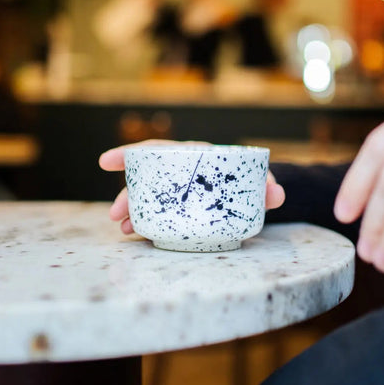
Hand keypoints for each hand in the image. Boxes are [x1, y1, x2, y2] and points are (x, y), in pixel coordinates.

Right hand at [99, 140, 285, 233]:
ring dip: (134, 212)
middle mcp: (183, 172)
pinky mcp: (182, 208)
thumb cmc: (251, 181)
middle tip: (116, 216)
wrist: (254, 192)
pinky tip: (139, 235)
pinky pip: (161, 212)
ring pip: (151, 197)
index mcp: (195, 156)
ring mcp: (180, 191)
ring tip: (125, 230)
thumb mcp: (259, 182)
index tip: (106, 162)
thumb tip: (277, 194)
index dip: (131, 154)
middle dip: (127, 194)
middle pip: (148, 178)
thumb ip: (268, 186)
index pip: (160, 150)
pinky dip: (149, 223)